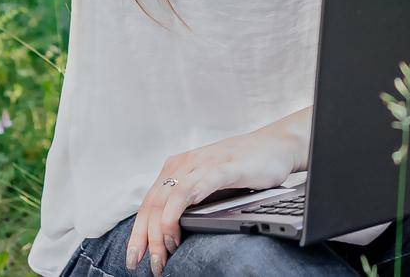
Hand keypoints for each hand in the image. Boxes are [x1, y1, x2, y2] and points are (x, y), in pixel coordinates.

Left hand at [126, 124, 301, 275]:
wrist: (276, 146)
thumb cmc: (243, 169)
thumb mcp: (209, 185)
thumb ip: (190, 202)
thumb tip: (170, 236)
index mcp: (177, 169)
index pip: (148, 204)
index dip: (138, 232)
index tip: (134, 257)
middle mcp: (184, 165)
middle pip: (153, 205)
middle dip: (145, 238)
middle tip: (141, 263)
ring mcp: (202, 165)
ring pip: (169, 199)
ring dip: (161, 230)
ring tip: (162, 253)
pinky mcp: (223, 168)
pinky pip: (194, 188)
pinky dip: (181, 209)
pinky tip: (176, 226)